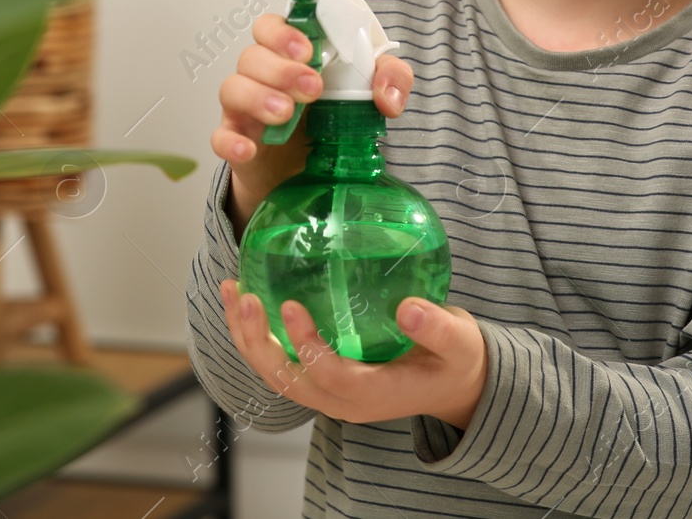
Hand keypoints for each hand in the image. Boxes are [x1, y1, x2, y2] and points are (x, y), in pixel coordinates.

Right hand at [211, 12, 413, 234]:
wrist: (310, 172)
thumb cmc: (333, 118)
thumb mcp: (371, 92)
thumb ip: (391, 79)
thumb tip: (388, 97)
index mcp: (291, 54)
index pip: (271, 26)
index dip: (283, 32)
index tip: (308, 50)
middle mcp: (263, 75)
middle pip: (252, 55)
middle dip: (280, 69)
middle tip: (311, 88)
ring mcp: (246, 108)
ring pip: (232, 87)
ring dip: (257, 96)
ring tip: (285, 113)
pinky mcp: (238, 141)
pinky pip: (220, 136)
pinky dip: (230, 140)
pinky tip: (250, 149)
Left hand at [218, 278, 487, 428]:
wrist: (455, 383)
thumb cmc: (456, 360)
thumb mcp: (459, 342)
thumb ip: (436, 328)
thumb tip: (409, 306)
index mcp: (374, 394)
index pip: (329, 374)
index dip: (306, 344)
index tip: (291, 305)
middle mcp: (343, 400)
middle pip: (286, 380)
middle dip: (258, 341)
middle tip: (245, 297)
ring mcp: (329, 393)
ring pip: (275, 374)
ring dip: (247, 337)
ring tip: (232, 290)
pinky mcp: (322, 378)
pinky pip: (280, 363)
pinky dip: (257, 335)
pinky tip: (246, 299)